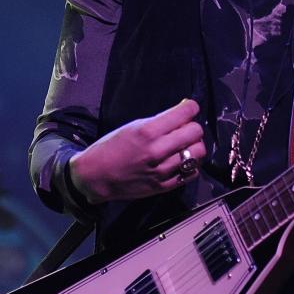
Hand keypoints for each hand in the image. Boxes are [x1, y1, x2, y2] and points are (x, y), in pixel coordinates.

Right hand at [68, 98, 206, 204]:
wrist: (95, 177)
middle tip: (184, 128)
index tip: (188, 109)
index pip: (186, 113)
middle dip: (192, 126)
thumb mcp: (132, 126)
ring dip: (194, 146)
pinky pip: (191, 172)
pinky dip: (191, 164)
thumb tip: (182, 111)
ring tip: (184, 145)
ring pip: (198, 153)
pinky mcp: (164, 186)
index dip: (190, 108)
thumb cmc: (111, 148)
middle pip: (196, 132)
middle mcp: (157, 150)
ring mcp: (162, 170)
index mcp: (148, 131)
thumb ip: (159, 120)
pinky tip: (181, 160)